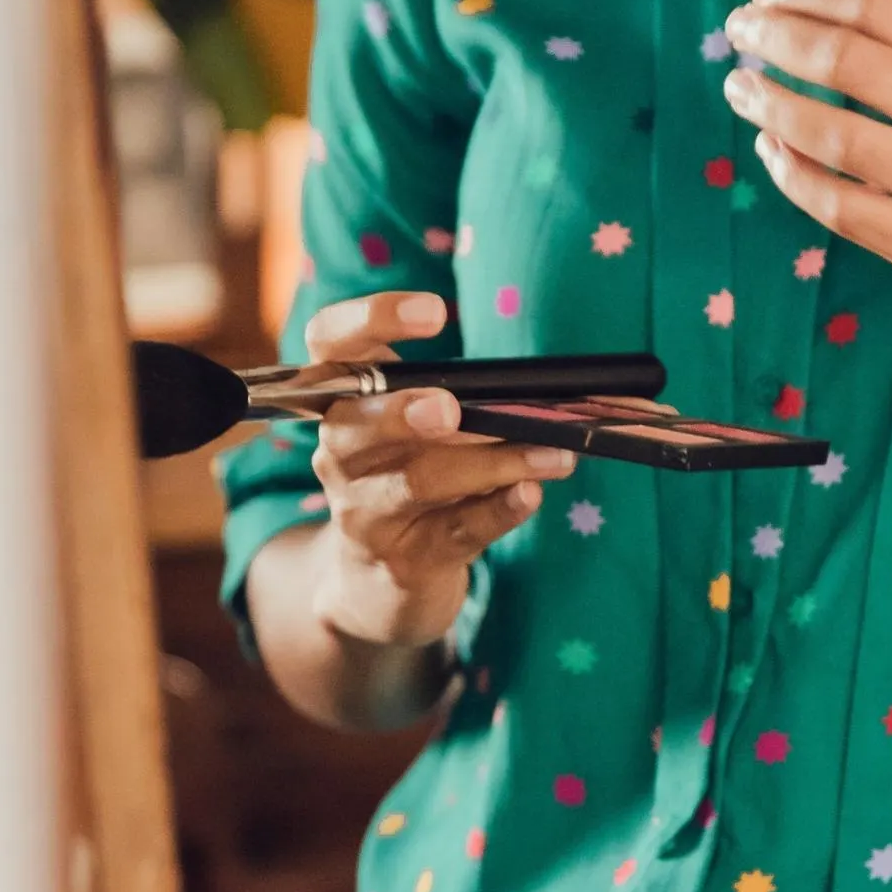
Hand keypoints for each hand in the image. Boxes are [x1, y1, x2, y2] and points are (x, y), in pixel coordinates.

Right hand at [300, 291, 575, 650]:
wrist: (380, 579)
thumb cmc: (412, 475)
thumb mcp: (420, 427)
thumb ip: (467, 394)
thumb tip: (562, 383)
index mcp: (342, 398)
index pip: (328, 342)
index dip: (369, 320)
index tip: (434, 312)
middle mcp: (340, 451)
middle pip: (355, 423)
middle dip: (403, 412)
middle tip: (448, 407)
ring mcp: (366, 510)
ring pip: (418, 482)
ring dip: (489, 463)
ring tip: (550, 453)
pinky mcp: (405, 558)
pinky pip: (456, 531)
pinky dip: (499, 511)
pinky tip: (532, 494)